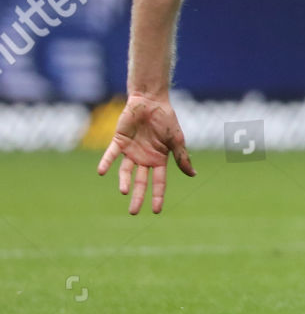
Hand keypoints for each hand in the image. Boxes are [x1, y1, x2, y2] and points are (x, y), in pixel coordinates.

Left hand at [96, 94, 194, 214]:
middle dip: (138, 196)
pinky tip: (102, 172)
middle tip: (134, 212)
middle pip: (141, 181)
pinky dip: (106, 163)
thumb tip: (193, 175)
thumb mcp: (176, 140)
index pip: (158, 182)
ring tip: (124, 191)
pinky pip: (111, 155)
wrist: (151, 101)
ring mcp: (131, 151)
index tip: (156, 210)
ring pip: (125, 171)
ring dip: (124, 181)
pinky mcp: (119, 141)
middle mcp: (143, 158)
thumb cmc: (166, 119)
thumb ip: (182, 158)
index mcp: (158, 159)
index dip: (157, 196)